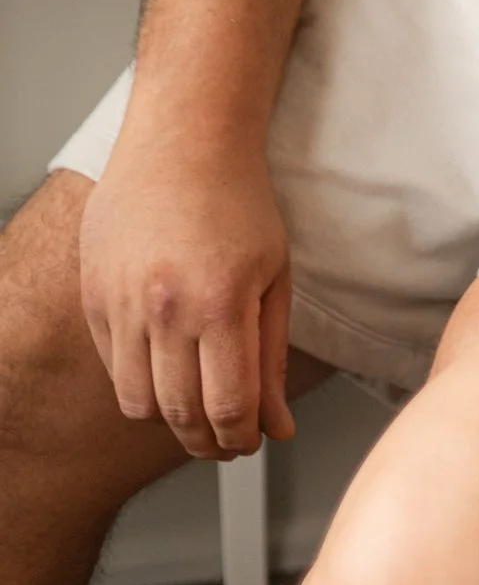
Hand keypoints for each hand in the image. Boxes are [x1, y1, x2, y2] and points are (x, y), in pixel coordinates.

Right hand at [79, 120, 295, 458]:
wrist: (184, 141)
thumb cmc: (239, 201)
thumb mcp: (276, 276)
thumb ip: (273, 357)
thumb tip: (278, 425)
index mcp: (222, 303)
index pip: (228, 407)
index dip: (241, 439)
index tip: (250, 443)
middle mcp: (167, 308)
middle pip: (180, 414)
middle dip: (207, 442)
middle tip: (225, 441)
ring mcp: (123, 303)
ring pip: (138, 402)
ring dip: (169, 420)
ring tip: (195, 411)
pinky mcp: (94, 296)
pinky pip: (112, 367)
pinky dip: (138, 382)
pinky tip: (164, 369)